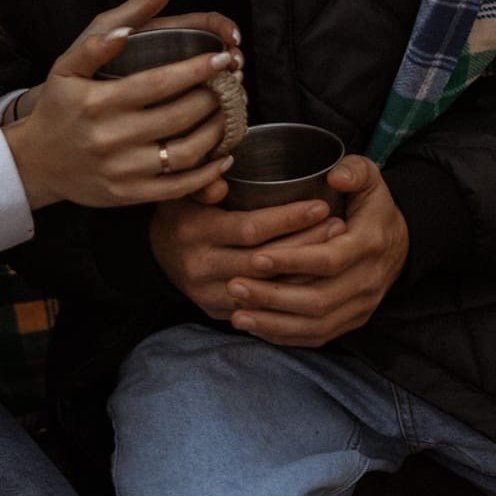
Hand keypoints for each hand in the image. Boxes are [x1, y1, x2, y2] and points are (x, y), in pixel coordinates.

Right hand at [3, 0, 240, 209]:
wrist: (35, 161)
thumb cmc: (59, 104)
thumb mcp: (70, 61)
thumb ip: (110, 28)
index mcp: (98, 102)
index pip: (159, 83)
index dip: (196, 70)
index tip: (222, 57)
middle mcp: (110, 138)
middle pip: (179, 116)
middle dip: (214, 97)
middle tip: (232, 82)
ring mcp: (121, 171)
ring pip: (185, 153)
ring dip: (217, 131)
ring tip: (229, 111)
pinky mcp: (129, 195)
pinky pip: (178, 187)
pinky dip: (208, 172)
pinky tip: (223, 154)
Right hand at [149, 194, 338, 319]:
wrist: (155, 256)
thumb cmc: (180, 212)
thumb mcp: (183, 190)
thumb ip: (203, 183)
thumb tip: (220, 183)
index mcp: (194, 231)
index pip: (250, 229)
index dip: (288, 219)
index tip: (320, 205)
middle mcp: (200, 267)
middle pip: (265, 261)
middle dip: (306, 244)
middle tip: (339, 226)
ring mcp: (209, 295)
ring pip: (268, 289)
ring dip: (306, 271)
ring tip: (337, 249)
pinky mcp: (217, 312)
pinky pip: (262, 309)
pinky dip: (291, 294)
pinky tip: (316, 277)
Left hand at [225, 156, 408, 346]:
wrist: (400, 243)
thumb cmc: (373, 207)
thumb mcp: (371, 179)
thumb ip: (355, 170)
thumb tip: (336, 177)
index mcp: (369, 244)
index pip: (328, 260)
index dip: (292, 260)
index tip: (256, 257)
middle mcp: (368, 281)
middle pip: (317, 300)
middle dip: (273, 297)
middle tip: (234, 285)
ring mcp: (361, 307)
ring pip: (315, 325)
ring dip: (274, 322)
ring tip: (237, 315)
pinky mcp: (352, 322)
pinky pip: (317, 337)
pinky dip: (284, 335)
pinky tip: (255, 327)